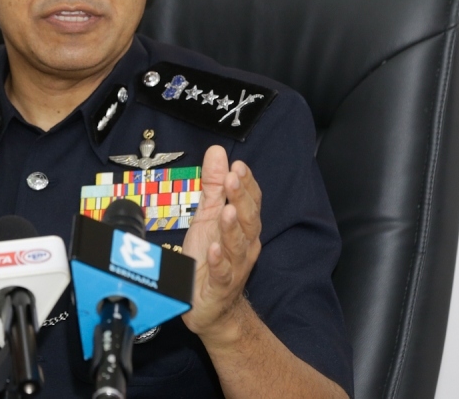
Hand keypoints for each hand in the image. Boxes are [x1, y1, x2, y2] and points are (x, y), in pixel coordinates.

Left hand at [180, 145, 261, 341]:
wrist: (211, 305)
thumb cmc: (210, 258)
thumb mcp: (208, 215)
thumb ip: (213, 185)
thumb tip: (218, 152)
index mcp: (243, 225)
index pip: (250, 200)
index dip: (246, 183)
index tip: (238, 166)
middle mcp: (244, 244)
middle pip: (248, 218)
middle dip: (241, 198)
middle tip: (232, 179)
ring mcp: (234, 265)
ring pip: (238, 244)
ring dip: (233, 227)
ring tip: (227, 211)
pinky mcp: (220, 285)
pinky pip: (222, 272)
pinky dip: (218, 260)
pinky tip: (213, 249)